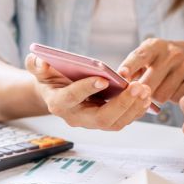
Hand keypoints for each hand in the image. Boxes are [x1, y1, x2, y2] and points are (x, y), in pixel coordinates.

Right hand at [26, 54, 150, 130]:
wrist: (57, 91)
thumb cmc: (50, 77)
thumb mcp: (39, 68)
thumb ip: (36, 64)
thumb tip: (40, 60)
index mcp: (58, 103)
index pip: (72, 99)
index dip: (86, 89)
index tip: (103, 78)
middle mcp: (76, 118)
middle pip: (101, 118)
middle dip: (121, 103)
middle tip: (137, 86)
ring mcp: (92, 122)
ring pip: (116, 122)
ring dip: (133, 107)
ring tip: (146, 89)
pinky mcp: (106, 121)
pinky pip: (123, 120)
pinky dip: (136, 109)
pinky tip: (146, 95)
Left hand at [118, 38, 183, 103]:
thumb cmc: (164, 59)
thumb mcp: (149, 56)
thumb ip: (133, 68)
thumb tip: (117, 86)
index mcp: (155, 46)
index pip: (140, 56)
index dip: (130, 66)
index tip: (121, 75)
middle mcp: (172, 53)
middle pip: (149, 83)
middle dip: (141, 92)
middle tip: (140, 93)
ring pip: (161, 95)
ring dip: (157, 97)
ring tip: (160, 88)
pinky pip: (175, 99)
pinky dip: (172, 98)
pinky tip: (174, 88)